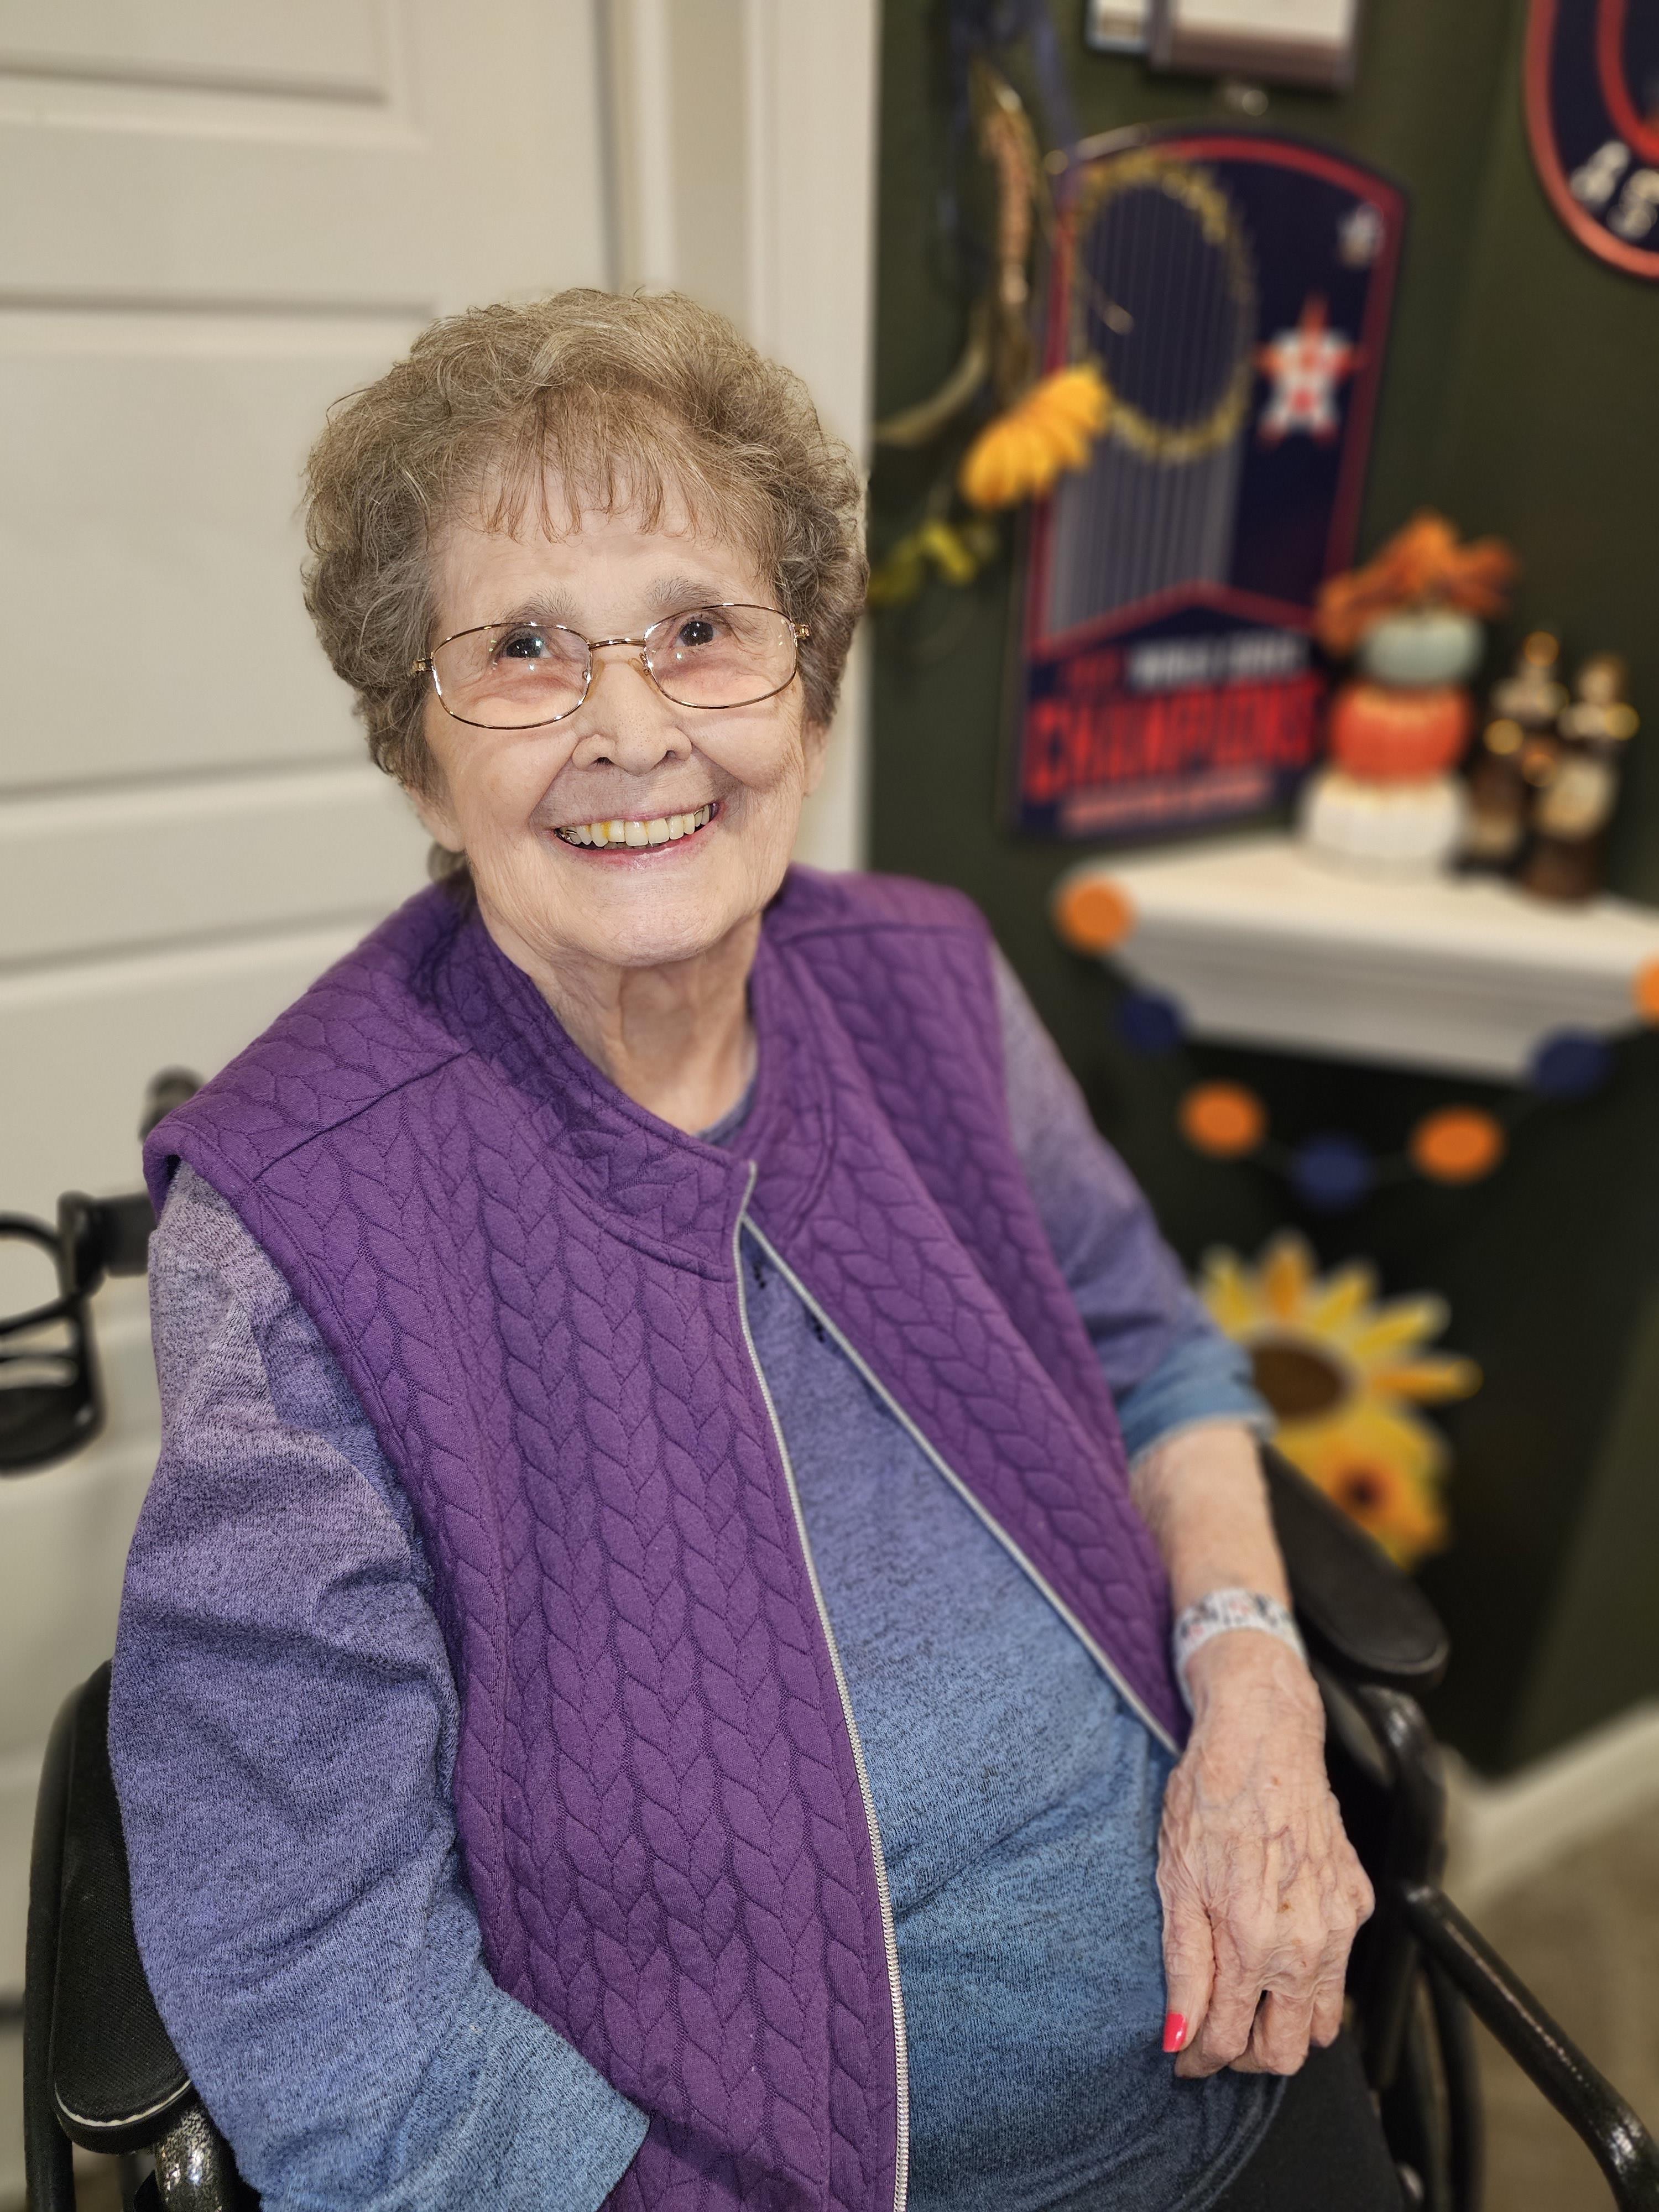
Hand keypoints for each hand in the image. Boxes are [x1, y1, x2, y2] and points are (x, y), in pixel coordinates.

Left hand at [1155, 1632, 1372, 2077]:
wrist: (1263, 1735)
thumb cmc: (1210, 1797)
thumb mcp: (1175, 1878)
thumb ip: (1184, 1966)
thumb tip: (1178, 2035)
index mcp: (1254, 1938)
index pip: (1231, 2040)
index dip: (1200, 2058)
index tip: (1182, 2055)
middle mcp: (1308, 1941)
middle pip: (1288, 2052)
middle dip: (1246, 2058)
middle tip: (1214, 2033)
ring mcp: (1340, 1923)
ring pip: (1322, 2022)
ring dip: (1284, 2027)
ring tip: (1244, 2002)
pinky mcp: (1357, 1901)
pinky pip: (1339, 1969)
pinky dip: (1309, 1979)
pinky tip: (1277, 1952)